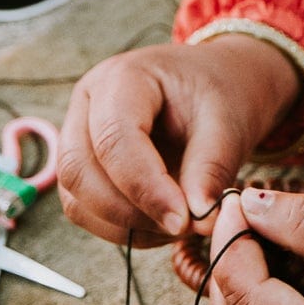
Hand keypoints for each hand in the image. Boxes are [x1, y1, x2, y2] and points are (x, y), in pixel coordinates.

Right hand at [58, 38, 301, 247]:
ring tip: (179, 225)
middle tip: (182, 227)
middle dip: (128, 213)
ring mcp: (78, 131)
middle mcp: (89, 100)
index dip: (145, 188)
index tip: (183, 221)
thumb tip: (201, 222)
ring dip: (123, 226)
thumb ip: (211, 171)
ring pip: (75, 196)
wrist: (222, 85)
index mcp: (124, 76)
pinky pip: (84, 208)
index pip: (114, 140)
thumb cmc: (224, 95)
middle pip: (79, 170)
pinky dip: (120, 228)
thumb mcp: (228, 125)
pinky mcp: (83, 163)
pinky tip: (162, 224)